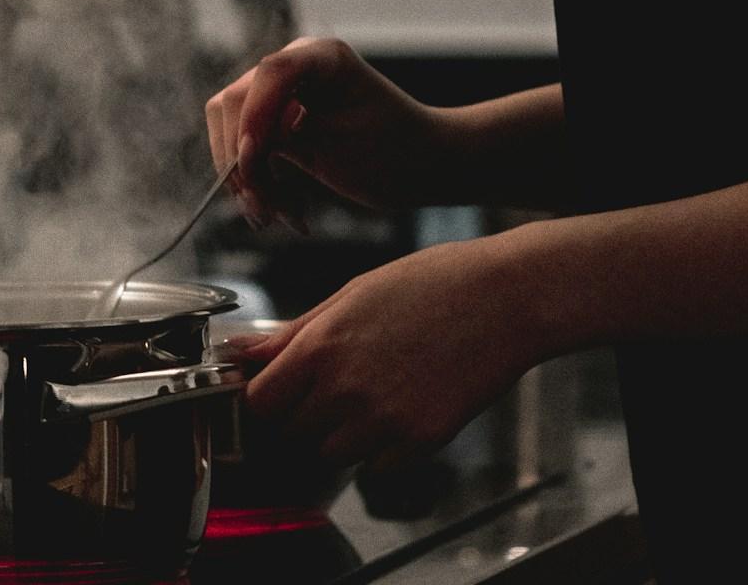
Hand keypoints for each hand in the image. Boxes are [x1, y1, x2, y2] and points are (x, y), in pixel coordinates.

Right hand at [205, 37, 450, 225]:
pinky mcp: (280, 123)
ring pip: (235, 131)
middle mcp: (298, 66)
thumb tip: (240, 147)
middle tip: (263, 209)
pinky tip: (282, 213)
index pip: (270, 73)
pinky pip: (248, 150)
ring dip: (247, 180)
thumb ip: (288, 138)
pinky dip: (258, 184)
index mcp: (324, 57)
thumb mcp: (343, 146)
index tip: (253, 161)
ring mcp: (285, 93)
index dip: (253, 116)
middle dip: (242, 159)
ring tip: (274, 219)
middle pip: (237, 103)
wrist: (424, 166)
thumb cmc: (399, 152)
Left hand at [239, 234, 544, 469]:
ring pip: (333, 454)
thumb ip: (296, 331)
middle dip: (307, 414)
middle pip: (293, 433)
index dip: (268, 399)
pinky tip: (405, 404)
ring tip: (377, 390)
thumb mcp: (355, 292)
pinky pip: (378, 466)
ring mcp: (384, 420)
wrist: (506, 298)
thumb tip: (241, 351)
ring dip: (343, 433)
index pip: (260, 403)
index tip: (281, 390)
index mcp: (323, 345)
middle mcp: (346, 389)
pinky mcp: (420, 442)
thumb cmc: (433, 282)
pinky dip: (383, 447)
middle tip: (339, 382)